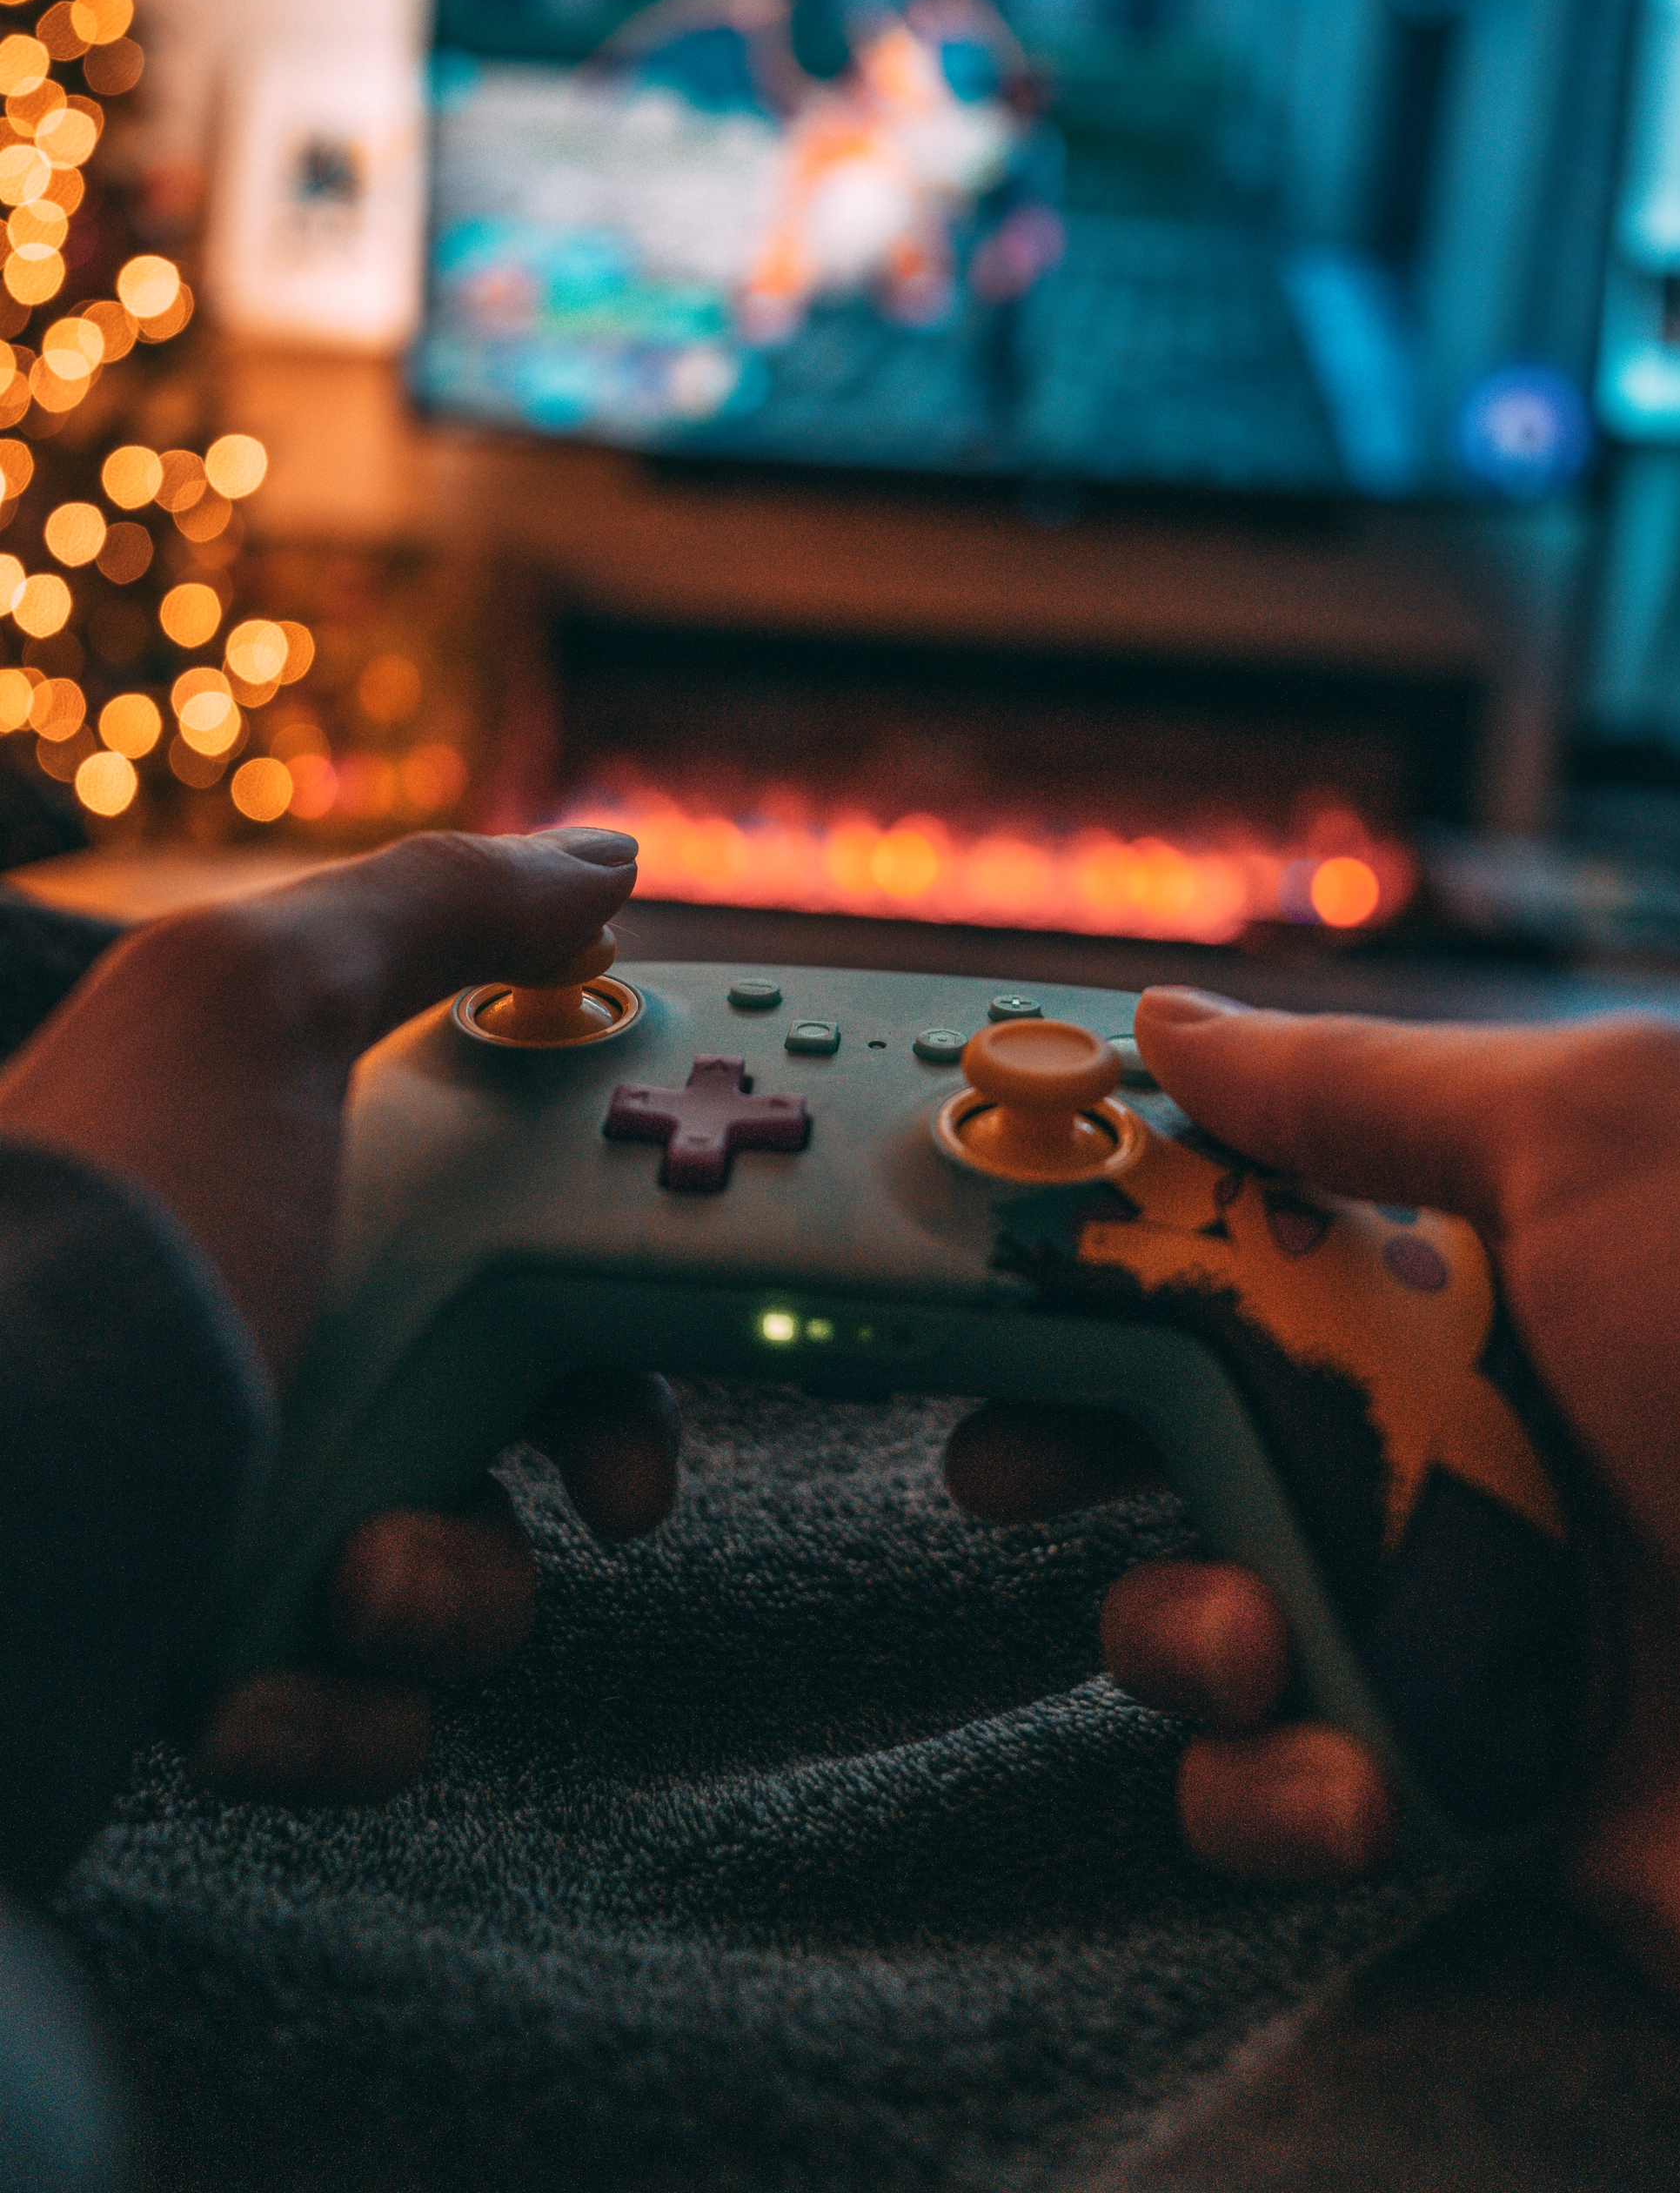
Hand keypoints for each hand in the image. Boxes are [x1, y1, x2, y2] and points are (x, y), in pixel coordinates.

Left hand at [0, 827, 678, 1801]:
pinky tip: (253, 1701)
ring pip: (450, 1576)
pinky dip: (333, 1723)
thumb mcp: (245, 1010)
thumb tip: (601, 855)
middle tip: (614, 1492)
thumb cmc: (92, 1240)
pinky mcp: (190, 1660)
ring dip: (449, 1599)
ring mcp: (228, 1500)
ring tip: (357, 1586)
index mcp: (291, 1182)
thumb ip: (426, 913)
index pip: (513, 1210)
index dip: (622, 1258)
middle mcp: (267, 1333)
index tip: (687, 1305)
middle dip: (592, 1453)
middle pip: (517, 1402)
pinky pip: (344, 1716)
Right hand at [945, 989, 1679, 2058]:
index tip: (961, 1240)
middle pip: (1179, 1408)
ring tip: (1252, 1641)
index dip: (1089, 1224)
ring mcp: (1457, 1602)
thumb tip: (1160, 1020)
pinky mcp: (1463, 1780)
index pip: (1234, 1212)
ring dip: (1172, 1629)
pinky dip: (1271, 1794)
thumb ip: (1367, 1086)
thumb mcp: (1600, 1146)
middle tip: (1008, 1458)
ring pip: (1200, 1602)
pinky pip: (1282, 1784)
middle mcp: (1459, 1412)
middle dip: (1067, 1436)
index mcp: (1486, 1251)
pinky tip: (1352, 1788)